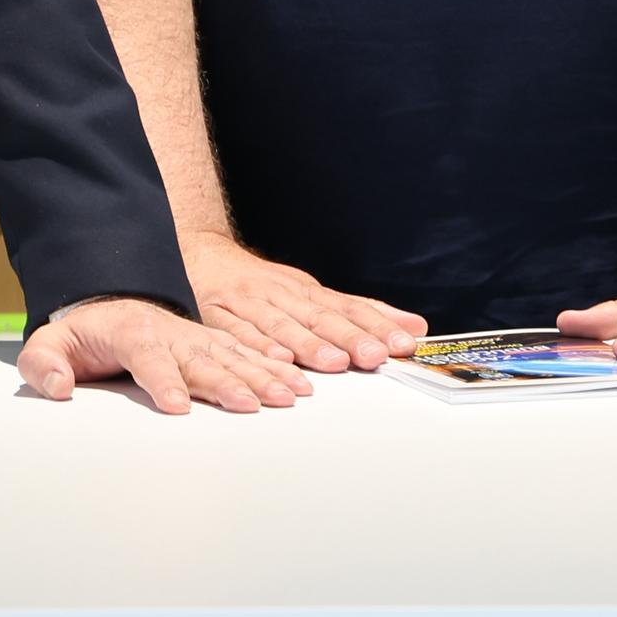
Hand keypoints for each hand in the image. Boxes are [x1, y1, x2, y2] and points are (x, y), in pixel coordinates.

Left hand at [17, 293, 310, 415]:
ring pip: (233, 357)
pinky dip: (273, 370)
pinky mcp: (212, 345)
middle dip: (227, 383)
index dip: (163, 381)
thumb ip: (44, 363)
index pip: (148, 357)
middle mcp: (170, 333)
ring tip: (286, 397)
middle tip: (249, 405)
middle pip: (201, 359)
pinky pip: (247, 355)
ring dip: (261, 377)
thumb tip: (58, 386)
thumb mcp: (50, 343)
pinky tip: (296, 386)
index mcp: (131, 332)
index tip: (177, 406)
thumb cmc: (81, 333)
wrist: (109, 303)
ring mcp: (195, 337)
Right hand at [177, 235, 423, 374]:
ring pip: (284, 326)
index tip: (404, 342)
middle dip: (350, 337)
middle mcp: (282, 294)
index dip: (377, 325)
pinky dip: (259, 346)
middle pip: (320, 317)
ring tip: (334, 362)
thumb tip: (414, 327)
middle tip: (375, 355)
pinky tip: (277, 358)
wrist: (201, 255)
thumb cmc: (263, 284)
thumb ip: (359, 312)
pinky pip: (241, 333)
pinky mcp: (220, 316)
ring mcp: (250, 304)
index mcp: (306, 290)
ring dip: (309, 345)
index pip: (349, 308)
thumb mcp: (311, 292)